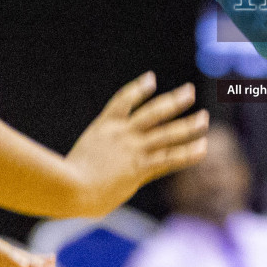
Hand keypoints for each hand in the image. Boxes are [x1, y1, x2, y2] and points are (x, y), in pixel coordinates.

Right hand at [65, 73, 209, 216]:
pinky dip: (187, 153)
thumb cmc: (62, 183)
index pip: (123, 100)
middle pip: (153, 111)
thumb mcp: (73, 164)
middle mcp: (122, 134)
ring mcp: (133, 150)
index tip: (150, 78)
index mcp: (103, 126)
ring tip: (204, 118)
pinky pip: (169, 158)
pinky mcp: (141, 169)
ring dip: (188, 125)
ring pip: (167, 133)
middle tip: (189, 91)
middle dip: (173, 101)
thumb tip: (95, 183)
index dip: (138, 88)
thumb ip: (90, 167)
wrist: (68, 188)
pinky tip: (202, 147)